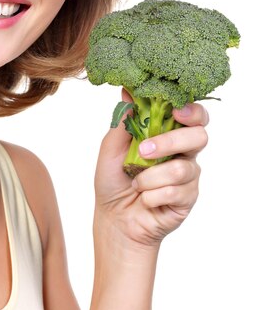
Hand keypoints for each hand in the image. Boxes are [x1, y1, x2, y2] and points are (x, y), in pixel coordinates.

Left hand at [94, 90, 207, 248]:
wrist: (114, 218)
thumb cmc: (113, 179)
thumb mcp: (111, 147)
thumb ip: (124, 120)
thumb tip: (127, 90)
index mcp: (168, 133)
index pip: (193, 115)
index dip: (191, 111)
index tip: (175, 111)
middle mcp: (183, 152)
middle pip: (199, 136)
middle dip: (170, 141)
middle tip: (144, 151)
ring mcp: (188, 176)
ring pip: (182, 168)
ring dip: (151, 177)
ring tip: (135, 182)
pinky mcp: (188, 198)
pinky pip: (177, 192)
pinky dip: (152, 195)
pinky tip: (144, 199)